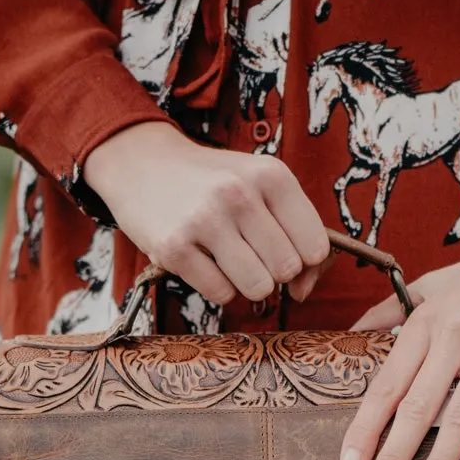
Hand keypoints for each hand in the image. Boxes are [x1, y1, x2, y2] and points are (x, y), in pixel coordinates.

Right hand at [83, 120, 329, 306]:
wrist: (144, 164)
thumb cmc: (214, 183)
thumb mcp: (261, 188)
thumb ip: (297, 234)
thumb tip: (303, 292)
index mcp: (271, 175)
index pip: (315, 248)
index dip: (304, 261)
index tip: (283, 251)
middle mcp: (239, 194)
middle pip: (287, 270)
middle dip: (272, 270)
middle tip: (249, 251)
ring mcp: (205, 220)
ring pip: (258, 288)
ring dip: (247, 283)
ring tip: (228, 258)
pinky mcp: (174, 248)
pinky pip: (221, 294)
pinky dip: (217, 287)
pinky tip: (203, 260)